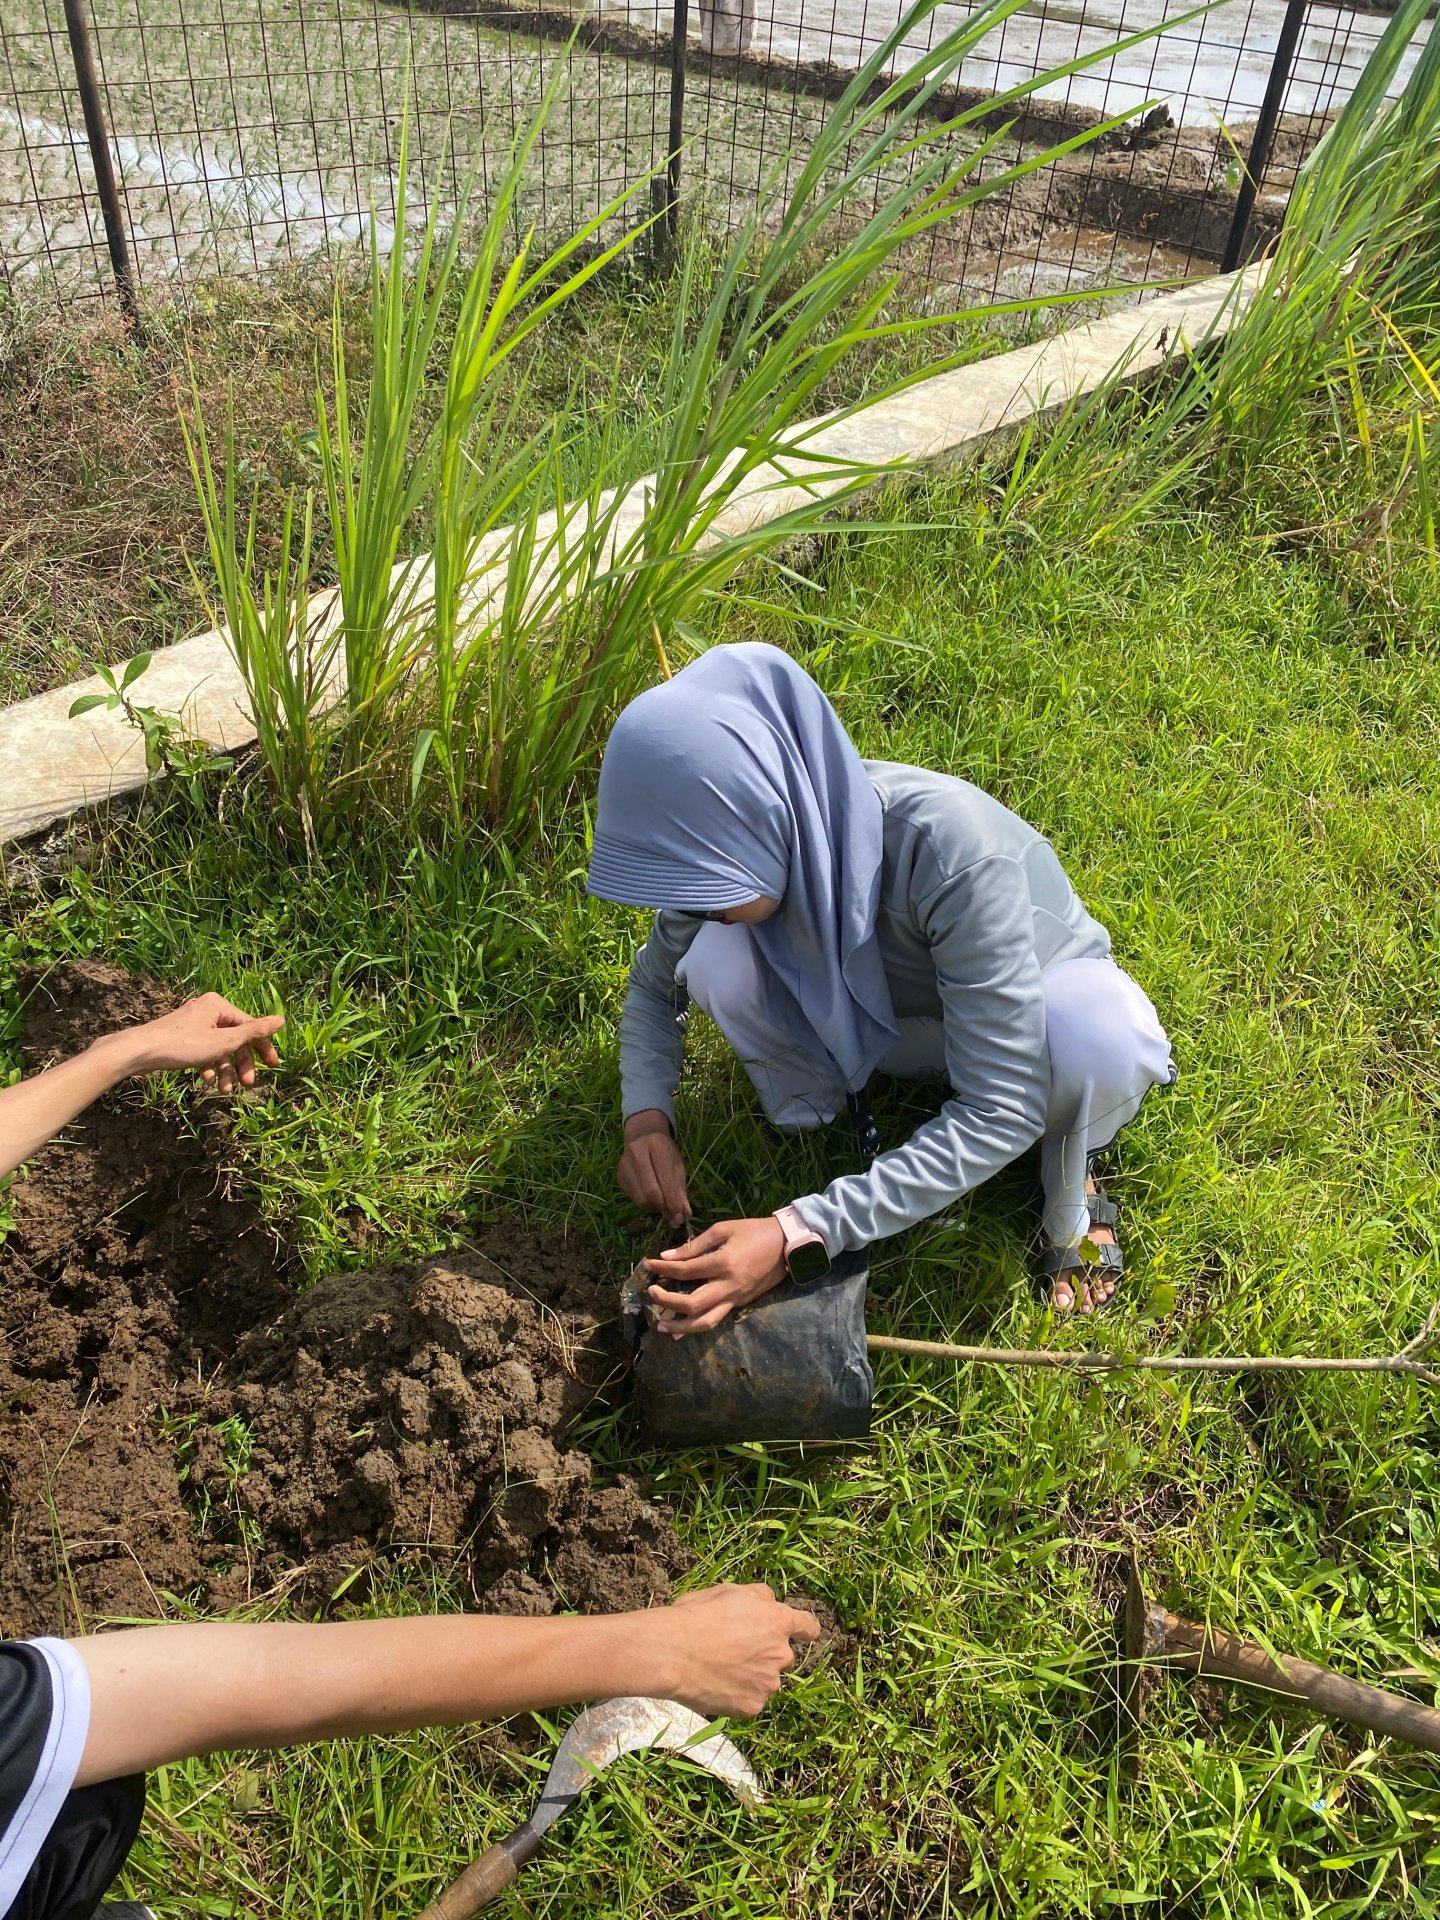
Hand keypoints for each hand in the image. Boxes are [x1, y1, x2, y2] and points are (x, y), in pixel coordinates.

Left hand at [97, 993, 284, 1093]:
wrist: (139, 1052)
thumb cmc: (183, 1045)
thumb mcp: (223, 1041)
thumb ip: (253, 1032)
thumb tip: (281, 1019)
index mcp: (219, 1006)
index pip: (250, 1026)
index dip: (262, 1047)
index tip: (273, 1067)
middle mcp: (208, 1011)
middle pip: (235, 1039)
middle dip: (241, 1063)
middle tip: (247, 1084)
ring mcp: (194, 1024)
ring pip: (219, 1048)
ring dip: (225, 1070)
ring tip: (225, 1091)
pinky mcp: (183, 1037)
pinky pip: (204, 1051)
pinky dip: (209, 1066)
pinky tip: (208, 1081)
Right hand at [618, 1109, 690, 1225]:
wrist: (642, 1134)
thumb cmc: (664, 1150)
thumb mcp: (677, 1164)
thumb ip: (680, 1189)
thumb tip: (683, 1215)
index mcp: (656, 1146)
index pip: (665, 1180)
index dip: (673, 1202)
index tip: (681, 1216)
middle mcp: (636, 1153)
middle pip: (650, 1191)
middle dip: (664, 1207)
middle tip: (673, 1215)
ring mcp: (624, 1165)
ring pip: (640, 1198)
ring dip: (655, 1207)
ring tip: (664, 1204)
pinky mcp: (619, 1176)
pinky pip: (633, 1198)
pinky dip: (645, 1203)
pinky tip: (652, 1197)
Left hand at [645, 1216, 784, 1336]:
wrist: (788, 1245)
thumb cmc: (755, 1231)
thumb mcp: (723, 1229)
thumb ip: (694, 1245)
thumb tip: (667, 1257)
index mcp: (723, 1263)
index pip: (685, 1271)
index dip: (663, 1269)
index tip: (648, 1264)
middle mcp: (728, 1286)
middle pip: (691, 1303)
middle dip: (666, 1301)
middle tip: (650, 1294)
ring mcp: (736, 1299)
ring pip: (705, 1322)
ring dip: (681, 1327)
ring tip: (661, 1327)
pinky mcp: (740, 1304)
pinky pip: (716, 1319)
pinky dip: (697, 1326)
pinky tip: (683, 1328)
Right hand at [653, 1582, 820, 1716]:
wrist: (673, 1653)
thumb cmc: (696, 1616)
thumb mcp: (728, 1590)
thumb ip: (758, 1596)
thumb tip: (771, 1602)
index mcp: (777, 1621)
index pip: (808, 1626)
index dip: (805, 1629)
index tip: (803, 1633)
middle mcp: (780, 1654)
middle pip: (782, 1655)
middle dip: (765, 1653)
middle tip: (733, 1650)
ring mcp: (768, 1684)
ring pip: (766, 1679)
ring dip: (752, 1676)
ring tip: (719, 1668)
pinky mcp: (753, 1706)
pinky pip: (750, 1700)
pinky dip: (737, 1695)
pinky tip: (716, 1684)